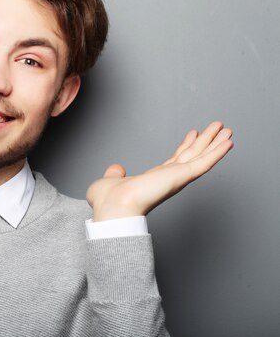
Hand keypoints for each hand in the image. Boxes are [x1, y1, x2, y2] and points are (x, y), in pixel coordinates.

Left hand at [86, 121, 232, 220]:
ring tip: (227, 129)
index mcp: (154, 179)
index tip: (193, 134)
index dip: (185, 146)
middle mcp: (168, 179)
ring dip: (215, 143)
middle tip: (218, 127)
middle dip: (206, 141)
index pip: (174, 160)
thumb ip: (115, 174)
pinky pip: (204, 163)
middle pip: (192, 155)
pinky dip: (217, 153)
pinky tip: (228, 142)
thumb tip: (116, 168)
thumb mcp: (109, 181)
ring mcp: (176, 178)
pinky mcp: (181, 177)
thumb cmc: (108, 202)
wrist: (113, 208)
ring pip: (201, 157)